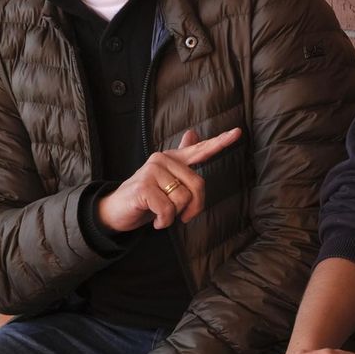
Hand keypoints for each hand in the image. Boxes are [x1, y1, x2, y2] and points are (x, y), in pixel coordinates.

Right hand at [96, 128, 240, 231]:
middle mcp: (162, 160)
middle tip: (183, 216)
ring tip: (161, 214)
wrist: (116, 211)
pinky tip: (155, 220)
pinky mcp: (143, 188)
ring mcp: (151, 172)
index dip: (220, 142)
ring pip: (183, 198)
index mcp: (172, 159)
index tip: (238, 132)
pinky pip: (168, 210)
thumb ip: (182, 160)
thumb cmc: (147, 197)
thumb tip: (193, 133)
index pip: (200, 149)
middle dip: (194, 206)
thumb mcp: (167, 180)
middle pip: (197, 184)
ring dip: (175, 215)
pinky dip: (164, 221)